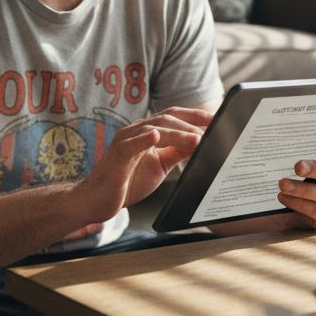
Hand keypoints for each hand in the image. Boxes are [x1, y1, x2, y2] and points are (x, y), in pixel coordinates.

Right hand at [73, 107, 212, 226]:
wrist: (98, 200)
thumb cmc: (127, 183)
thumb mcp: (159, 166)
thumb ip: (176, 153)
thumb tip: (199, 143)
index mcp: (147, 132)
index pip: (174, 116)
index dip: (195, 116)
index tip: (217, 119)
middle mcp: (136, 131)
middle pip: (167, 118)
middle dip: (192, 121)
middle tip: (213, 126)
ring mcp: (125, 140)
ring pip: (155, 128)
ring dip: (178, 132)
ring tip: (197, 139)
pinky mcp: (117, 154)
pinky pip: (132, 143)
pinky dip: (144, 138)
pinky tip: (157, 137)